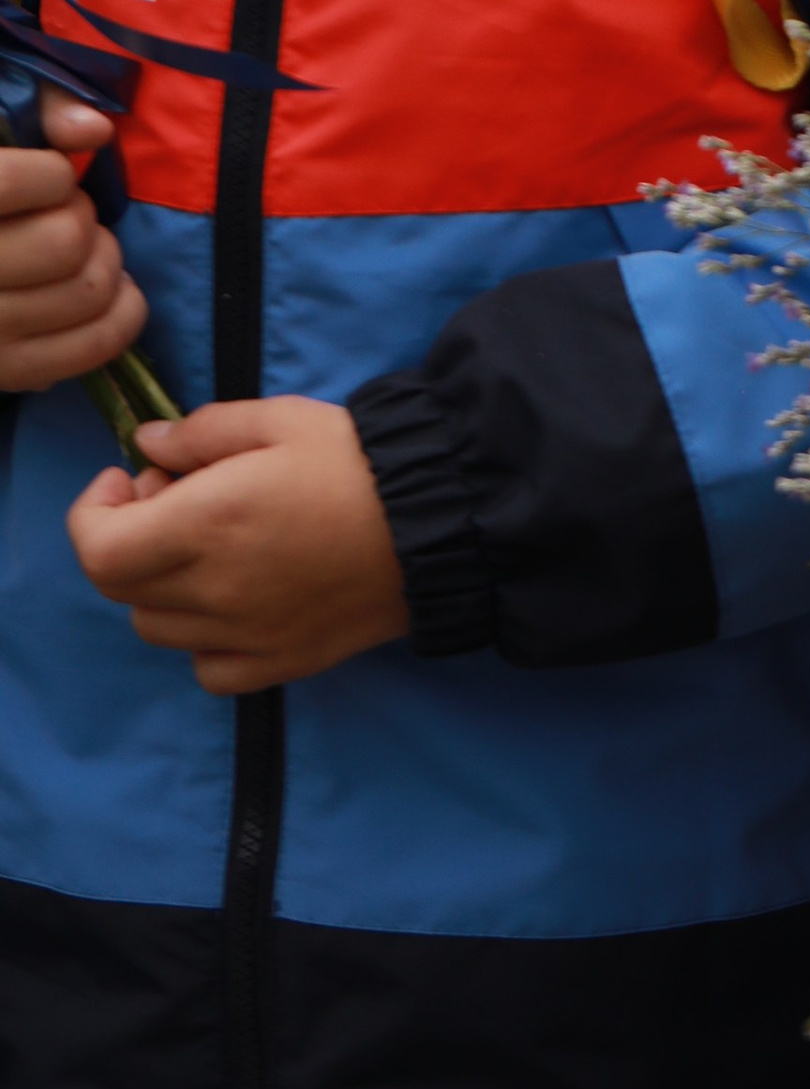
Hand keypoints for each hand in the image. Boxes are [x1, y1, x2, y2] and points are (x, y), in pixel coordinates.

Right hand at [0, 90, 146, 393]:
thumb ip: (42, 108)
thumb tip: (95, 130)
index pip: (27, 184)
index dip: (54, 174)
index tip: (45, 177)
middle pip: (67, 241)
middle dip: (81, 218)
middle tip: (64, 215)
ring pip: (89, 292)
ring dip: (104, 262)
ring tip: (80, 253)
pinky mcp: (6, 373)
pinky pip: (95, 345)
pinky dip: (123, 313)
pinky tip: (110, 291)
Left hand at [67, 397, 409, 693]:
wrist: (437, 519)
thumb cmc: (356, 460)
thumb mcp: (280, 420)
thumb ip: (203, 431)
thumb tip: (148, 444)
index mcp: (206, 524)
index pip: (98, 550)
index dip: (93, 513)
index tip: (128, 479)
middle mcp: (213, 591)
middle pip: (122, 587)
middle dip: (129, 537)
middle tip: (173, 498)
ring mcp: (243, 636)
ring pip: (159, 627)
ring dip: (162, 585)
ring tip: (209, 546)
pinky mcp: (277, 663)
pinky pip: (207, 668)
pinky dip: (203, 639)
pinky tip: (235, 599)